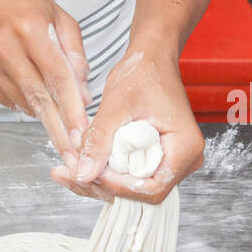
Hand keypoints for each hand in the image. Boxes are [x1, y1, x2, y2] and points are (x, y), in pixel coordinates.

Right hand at [0, 0, 91, 161]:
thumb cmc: (25, 5)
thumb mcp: (59, 17)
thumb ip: (75, 55)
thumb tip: (83, 95)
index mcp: (30, 29)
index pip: (56, 76)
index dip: (72, 107)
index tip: (84, 132)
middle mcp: (4, 47)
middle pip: (38, 97)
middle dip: (58, 129)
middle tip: (73, 154)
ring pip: (23, 102)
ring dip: (44, 116)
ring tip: (59, 125)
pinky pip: (7, 100)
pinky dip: (24, 104)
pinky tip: (31, 95)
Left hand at [51, 40, 203, 204]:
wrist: (151, 58)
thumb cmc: (144, 72)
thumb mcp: (116, 105)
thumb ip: (99, 140)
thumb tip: (82, 173)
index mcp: (185, 148)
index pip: (152, 188)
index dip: (117, 186)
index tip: (89, 172)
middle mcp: (183, 160)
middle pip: (141, 192)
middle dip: (102, 184)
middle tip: (67, 172)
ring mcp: (170, 161)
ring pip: (132, 186)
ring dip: (98, 180)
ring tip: (66, 169)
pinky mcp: (155, 158)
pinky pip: (130, 174)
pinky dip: (105, 170)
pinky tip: (79, 162)